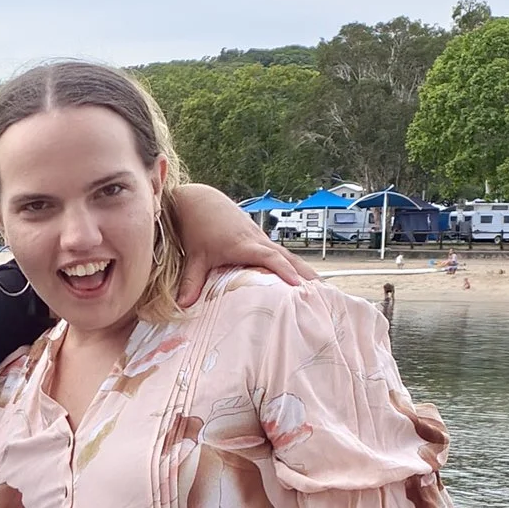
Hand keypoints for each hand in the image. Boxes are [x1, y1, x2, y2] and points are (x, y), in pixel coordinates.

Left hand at [168, 183, 319, 302]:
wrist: (201, 202)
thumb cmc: (198, 228)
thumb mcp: (194, 256)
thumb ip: (191, 281)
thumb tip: (183, 305)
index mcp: (245, 244)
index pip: (270, 258)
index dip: (284, 271)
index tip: (298, 285)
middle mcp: (258, 241)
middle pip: (289, 258)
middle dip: (307, 275)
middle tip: (324, 294)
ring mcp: (261, 239)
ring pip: (288, 256)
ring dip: (305, 271)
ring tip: (322, 290)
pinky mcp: (260, 240)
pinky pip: (281, 254)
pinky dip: (293, 266)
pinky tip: (302, 279)